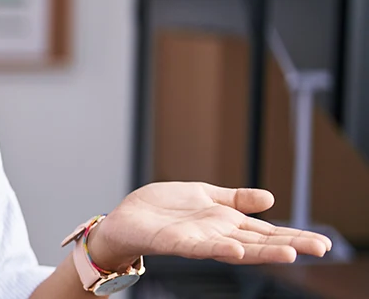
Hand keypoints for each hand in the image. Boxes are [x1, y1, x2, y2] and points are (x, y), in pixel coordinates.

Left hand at [85, 182, 331, 269]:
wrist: (125, 219)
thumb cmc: (162, 209)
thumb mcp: (204, 196)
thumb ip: (235, 198)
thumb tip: (270, 199)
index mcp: (227, 223)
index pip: (268, 231)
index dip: (295, 235)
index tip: (325, 242)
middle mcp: (218, 235)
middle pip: (260, 242)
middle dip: (291, 245)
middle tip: (322, 249)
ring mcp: (200, 241)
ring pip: (237, 248)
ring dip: (262, 252)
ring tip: (290, 254)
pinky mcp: (177, 243)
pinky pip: (200, 248)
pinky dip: (218, 248)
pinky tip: (236, 250)